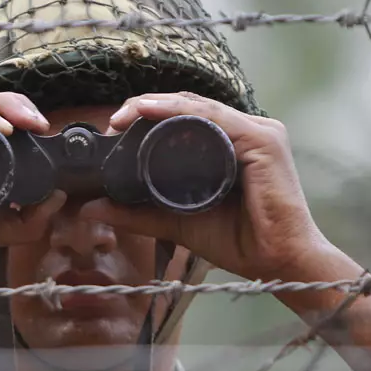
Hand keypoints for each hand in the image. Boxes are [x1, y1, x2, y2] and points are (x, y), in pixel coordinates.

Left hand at [79, 92, 331, 281]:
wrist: (277, 264)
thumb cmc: (241, 242)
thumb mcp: (177, 221)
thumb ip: (139, 213)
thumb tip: (94, 208)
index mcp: (233, 144)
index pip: (187, 117)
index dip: (150, 115)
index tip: (115, 127)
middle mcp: (249, 131)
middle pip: (191, 107)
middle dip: (149, 107)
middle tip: (114, 120)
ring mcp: (259, 132)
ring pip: (200, 108)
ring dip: (160, 106)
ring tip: (127, 113)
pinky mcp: (264, 141)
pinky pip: (216, 119)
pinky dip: (182, 113)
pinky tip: (155, 113)